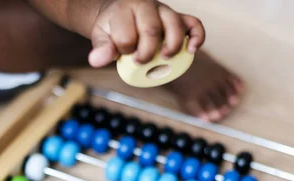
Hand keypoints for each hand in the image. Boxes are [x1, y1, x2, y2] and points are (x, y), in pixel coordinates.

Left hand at [88, 0, 204, 66]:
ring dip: (172, 45)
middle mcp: (146, 5)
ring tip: (165, 58)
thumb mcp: (100, 35)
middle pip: (151, 28)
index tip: (123, 56)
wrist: (119, 13)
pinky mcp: (176, 17)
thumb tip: (96, 61)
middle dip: (147, 51)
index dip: (125, 51)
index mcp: (124, 9)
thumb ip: (101, 48)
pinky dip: (197, 36)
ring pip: (175, 23)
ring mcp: (163, 10)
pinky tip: (192, 50)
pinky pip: (193, 23)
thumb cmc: (111, 27)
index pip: (126, 34)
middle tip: (141, 62)